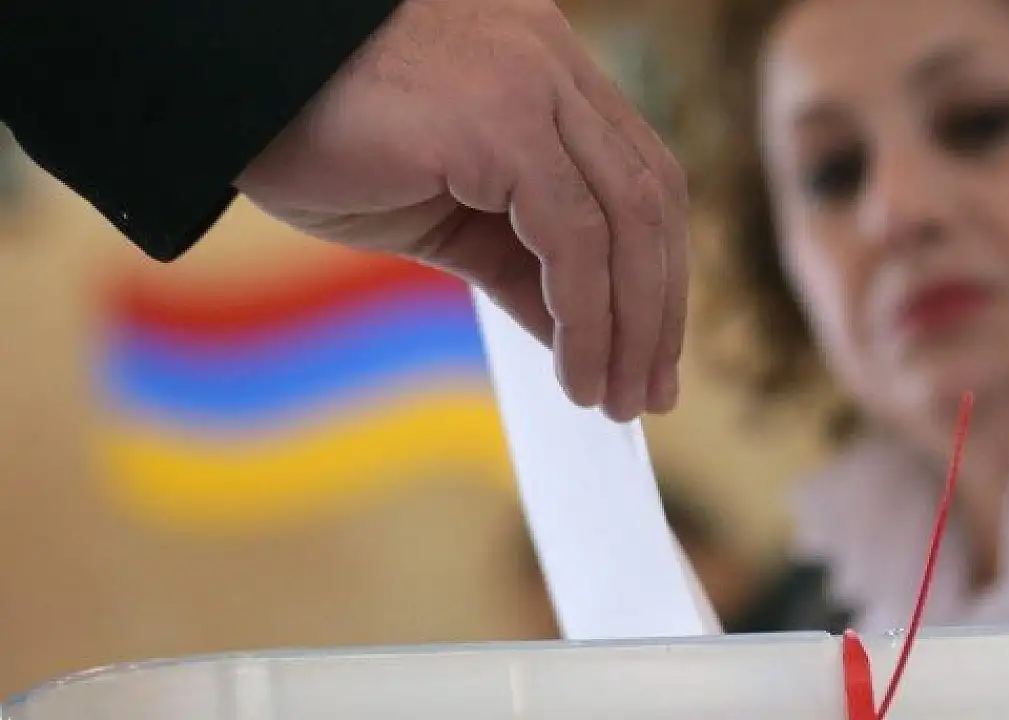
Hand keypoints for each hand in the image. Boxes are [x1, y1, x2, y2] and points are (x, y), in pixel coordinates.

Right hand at [235, 0, 687, 422]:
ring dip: (631, 326)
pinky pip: (575, 238)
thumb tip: (585, 339)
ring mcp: (531, 84)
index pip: (640, 175)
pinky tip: (577, 373)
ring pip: (627, 221)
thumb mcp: (446, 217)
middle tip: (649, 391)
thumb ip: (522, 265)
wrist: (224, 89)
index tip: (653, 347)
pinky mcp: (501, 120)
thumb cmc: (321, 139)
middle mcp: (552, 64)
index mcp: (547, 71)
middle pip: (651, 197)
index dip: (660, 267)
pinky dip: (588, 316)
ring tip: (614, 399)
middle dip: (661, 306)